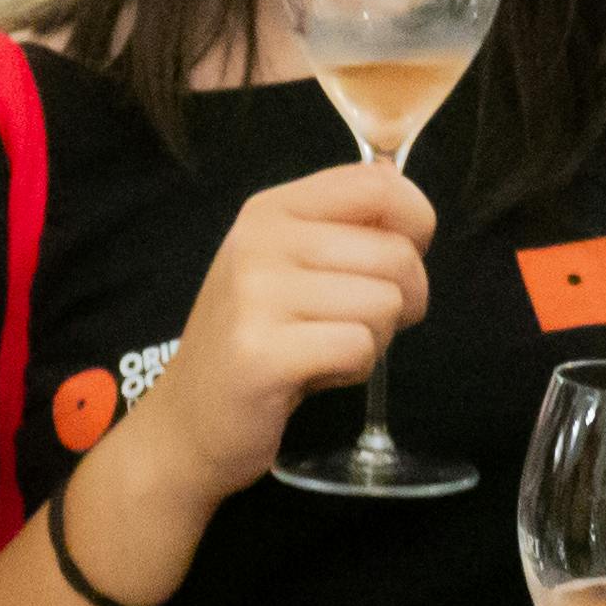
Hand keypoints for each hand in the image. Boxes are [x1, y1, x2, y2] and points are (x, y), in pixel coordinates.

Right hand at [137, 161, 432, 508]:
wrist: (189, 420)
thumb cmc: (260, 339)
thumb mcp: (292, 265)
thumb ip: (347, 229)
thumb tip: (409, 201)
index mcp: (273, 210)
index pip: (378, 184)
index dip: (416, 224)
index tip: (398, 261)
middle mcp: (260, 241)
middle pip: (396, 254)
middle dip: (403, 299)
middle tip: (357, 323)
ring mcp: (255, 295)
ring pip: (384, 304)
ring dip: (373, 339)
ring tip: (323, 348)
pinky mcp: (262, 353)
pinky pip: (359, 348)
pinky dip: (352, 370)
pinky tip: (312, 373)